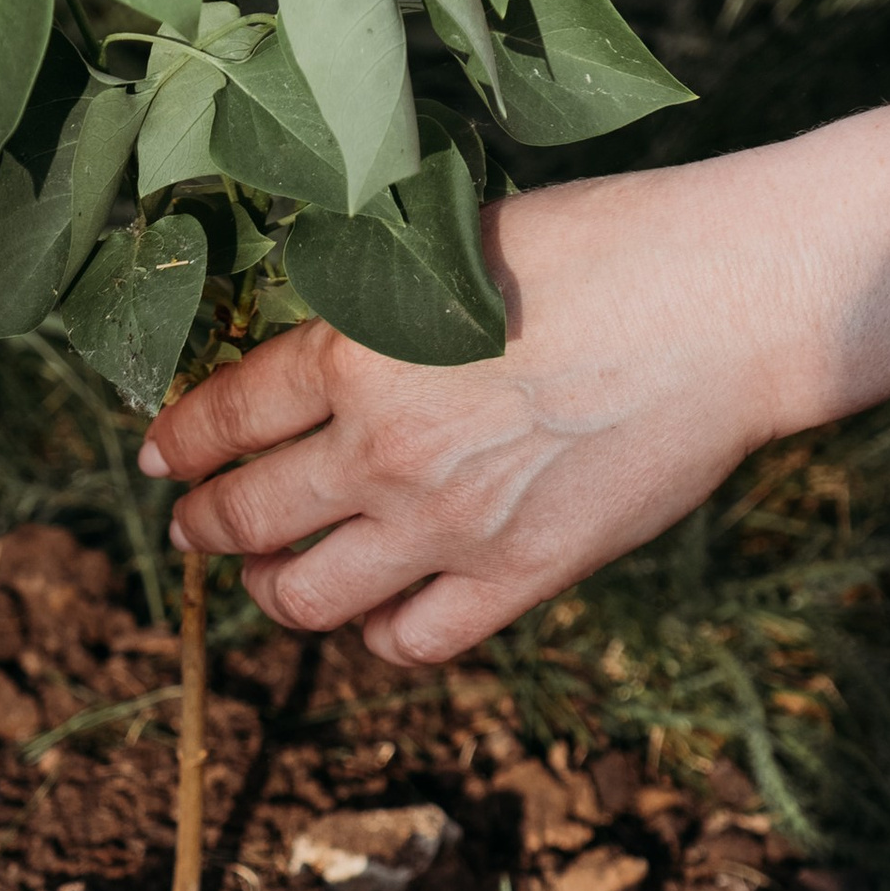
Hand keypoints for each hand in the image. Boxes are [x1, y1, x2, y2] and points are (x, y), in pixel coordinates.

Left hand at [138, 166, 787, 663]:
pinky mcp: (519, 576)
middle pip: (244, 517)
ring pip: (305, 598)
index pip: (222, 415)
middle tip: (197, 526)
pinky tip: (375, 614)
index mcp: (354, 352)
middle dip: (204, 525)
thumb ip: (377, 308)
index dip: (180, 442)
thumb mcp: (455, 249)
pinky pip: (409, 642)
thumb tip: (323, 340)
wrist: (725, 305)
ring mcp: (447, 525)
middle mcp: (382, 449)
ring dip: (271, 592)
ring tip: (272, 580)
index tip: (165, 458)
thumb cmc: (603, 248)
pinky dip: (374, 637)